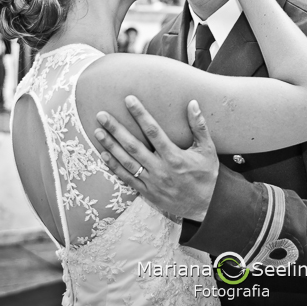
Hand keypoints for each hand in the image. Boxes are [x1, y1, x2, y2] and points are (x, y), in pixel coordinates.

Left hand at [93, 97, 218, 221]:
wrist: (206, 206)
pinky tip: (104, 155)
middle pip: (133, 146)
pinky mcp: (147, 192)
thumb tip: (192, 104)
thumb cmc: (207, 175)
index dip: (140, 114)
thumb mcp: (208, 150)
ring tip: (97, 132)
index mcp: (174, 157)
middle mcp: (160, 169)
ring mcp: (152, 182)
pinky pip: (127, 178)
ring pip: (126, 162)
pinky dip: (114, 167)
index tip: (129, 100)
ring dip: (110, 146)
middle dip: (116, 129)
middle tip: (102, 115)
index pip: (153, 131)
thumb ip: (199, 126)